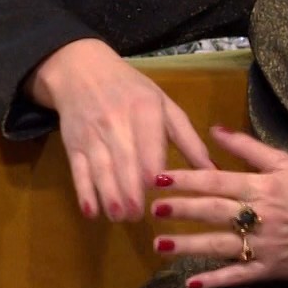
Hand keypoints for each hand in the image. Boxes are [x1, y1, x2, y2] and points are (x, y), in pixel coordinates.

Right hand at [28, 38, 214, 221]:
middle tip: (139, 217)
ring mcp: (92, 134)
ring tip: (120, 217)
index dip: (152, 169)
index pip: (149, 144)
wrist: (81, 71)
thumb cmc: (132, 90)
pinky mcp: (73, 144)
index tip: (161, 191)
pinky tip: (91, 212)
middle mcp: (117, 122)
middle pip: (124, 162)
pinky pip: (78, 171)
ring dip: (109, 196)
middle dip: (130, 191)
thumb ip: (189, 139)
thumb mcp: (165, 106)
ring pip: (101, 169)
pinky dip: (83, 192)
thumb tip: (214, 170)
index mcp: (145, 110)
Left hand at [153, 125, 287, 287]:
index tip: (159, 178)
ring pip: (221, 245)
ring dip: (189, 246)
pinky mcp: (269, 269)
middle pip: (215, 211)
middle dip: (183, 209)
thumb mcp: (286, 163)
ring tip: (160, 245)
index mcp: (264, 187)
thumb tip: (215, 129)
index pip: (218, 180)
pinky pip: (239, 276)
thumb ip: (249, 147)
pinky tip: (192, 283)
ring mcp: (264, 245)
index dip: (188, 179)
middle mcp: (261, 215)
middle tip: (155, 209)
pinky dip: (216, 280)